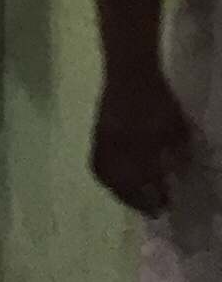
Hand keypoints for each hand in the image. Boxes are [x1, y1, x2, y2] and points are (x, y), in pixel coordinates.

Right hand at [91, 68, 197, 216]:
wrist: (131, 72)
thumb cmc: (157, 99)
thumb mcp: (175, 127)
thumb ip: (178, 153)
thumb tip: (181, 176)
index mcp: (133, 149)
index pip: (141, 183)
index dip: (152, 198)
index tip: (164, 209)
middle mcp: (114, 150)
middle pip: (120, 183)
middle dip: (133, 199)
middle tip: (150, 209)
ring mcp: (103, 142)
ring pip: (106, 174)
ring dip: (118, 189)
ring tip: (132, 196)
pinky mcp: (99, 134)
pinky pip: (99, 162)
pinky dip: (108, 175)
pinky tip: (119, 176)